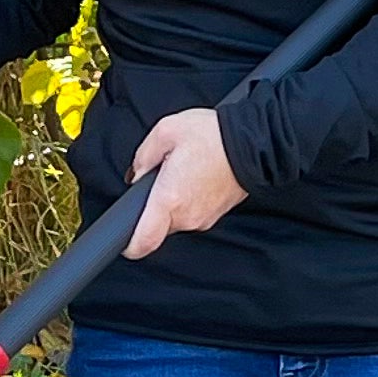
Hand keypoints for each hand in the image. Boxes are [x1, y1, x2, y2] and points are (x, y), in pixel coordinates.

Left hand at [124, 108, 247, 257]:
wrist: (254, 143)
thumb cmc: (213, 136)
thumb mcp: (166, 131)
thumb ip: (143, 156)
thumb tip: (136, 174)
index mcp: (169, 199)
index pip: (142, 241)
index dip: (129, 245)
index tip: (123, 239)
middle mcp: (186, 216)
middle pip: (157, 226)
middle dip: (153, 205)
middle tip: (161, 178)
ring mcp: (203, 218)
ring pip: (176, 219)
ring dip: (172, 201)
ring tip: (184, 172)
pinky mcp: (216, 215)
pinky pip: (193, 212)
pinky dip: (189, 199)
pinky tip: (196, 176)